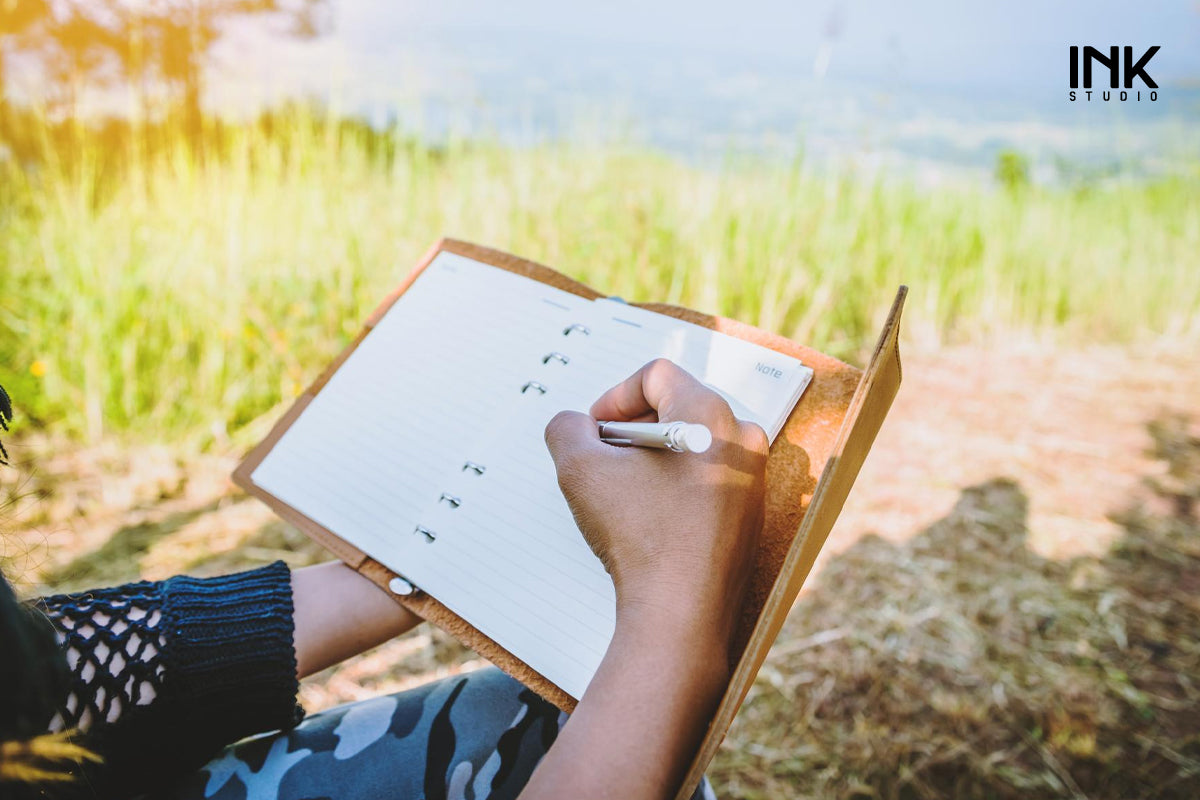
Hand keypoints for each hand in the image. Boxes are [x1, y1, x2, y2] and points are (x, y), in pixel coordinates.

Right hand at [543, 359, 767, 653]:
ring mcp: (752, 480)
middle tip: (604, 459)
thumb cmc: (640, 539)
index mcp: (710, 415)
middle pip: (679, 407)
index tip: (595, 431)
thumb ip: (567, 429)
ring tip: (624, 493)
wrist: (680, 616)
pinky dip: (676, 488)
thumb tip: (573, 425)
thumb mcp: (580, 471)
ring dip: (654, 460)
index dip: (614, 396)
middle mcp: (743, 440)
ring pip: (694, 446)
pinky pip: (709, 481)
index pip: (657, 375)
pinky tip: (650, 520)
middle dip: (634, 429)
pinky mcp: (750, 516)